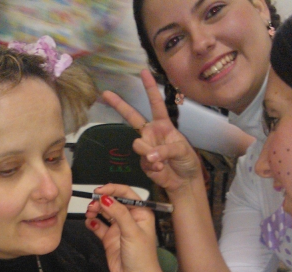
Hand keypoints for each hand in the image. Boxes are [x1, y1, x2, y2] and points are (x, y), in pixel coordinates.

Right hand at [85, 186, 169, 271]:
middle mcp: (130, 218)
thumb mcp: (132, 232)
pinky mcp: (109, 239)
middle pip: (113, 202)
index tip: (99, 191)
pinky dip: (92, 222)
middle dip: (102, 200)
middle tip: (92, 204)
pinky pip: (98, 226)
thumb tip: (105, 198)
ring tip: (89, 212)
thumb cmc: (142, 257)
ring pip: (104, 212)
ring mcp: (118, 228)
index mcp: (141, 213)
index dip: (113, 190)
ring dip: (95, 210)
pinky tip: (89, 223)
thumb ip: (119, 213)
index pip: (126, 194)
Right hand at [102, 70, 203, 199]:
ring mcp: (146, 147)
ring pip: (137, 144)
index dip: (150, 88)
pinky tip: (161, 169)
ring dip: (148, 152)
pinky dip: (153, 166)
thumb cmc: (187, 161)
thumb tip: (149, 156)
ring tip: (161, 161)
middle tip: (105, 93)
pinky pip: (142, 160)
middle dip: (119, 104)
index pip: (156, 103)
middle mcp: (151, 133)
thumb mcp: (181, 150)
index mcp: (163, 124)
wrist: (185, 181)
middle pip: (132, 116)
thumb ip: (165, 150)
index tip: (143, 71)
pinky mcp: (143, 162)